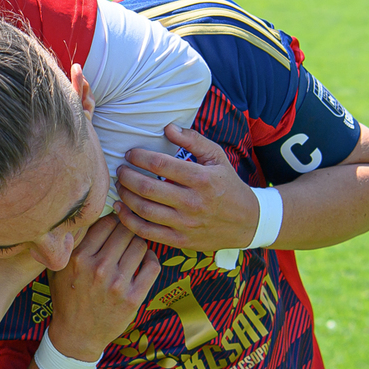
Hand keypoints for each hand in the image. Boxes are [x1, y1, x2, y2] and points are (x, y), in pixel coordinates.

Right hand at [45, 215, 158, 361]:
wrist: (76, 335)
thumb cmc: (67, 298)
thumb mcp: (59, 268)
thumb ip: (70, 243)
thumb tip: (86, 214)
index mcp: (78, 257)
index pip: (105, 222)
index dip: (113, 218)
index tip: (116, 220)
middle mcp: (98, 268)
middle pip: (124, 230)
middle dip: (127, 228)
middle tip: (127, 233)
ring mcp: (117, 284)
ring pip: (139, 245)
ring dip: (139, 243)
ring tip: (134, 248)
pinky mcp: (133, 298)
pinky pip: (152, 266)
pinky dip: (151, 259)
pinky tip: (145, 261)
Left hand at [113, 123, 257, 250]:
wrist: (248, 222)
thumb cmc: (228, 185)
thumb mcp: (217, 157)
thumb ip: (193, 140)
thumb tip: (167, 127)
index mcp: (202, 179)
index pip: (161, 164)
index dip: (139, 157)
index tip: (130, 154)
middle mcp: (193, 202)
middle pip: (147, 188)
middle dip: (127, 176)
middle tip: (120, 169)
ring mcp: (186, 224)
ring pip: (144, 210)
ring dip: (125, 196)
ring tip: (120, 185)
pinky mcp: (180, 240)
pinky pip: (147, 232)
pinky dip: (129, 221)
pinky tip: (121, 209)